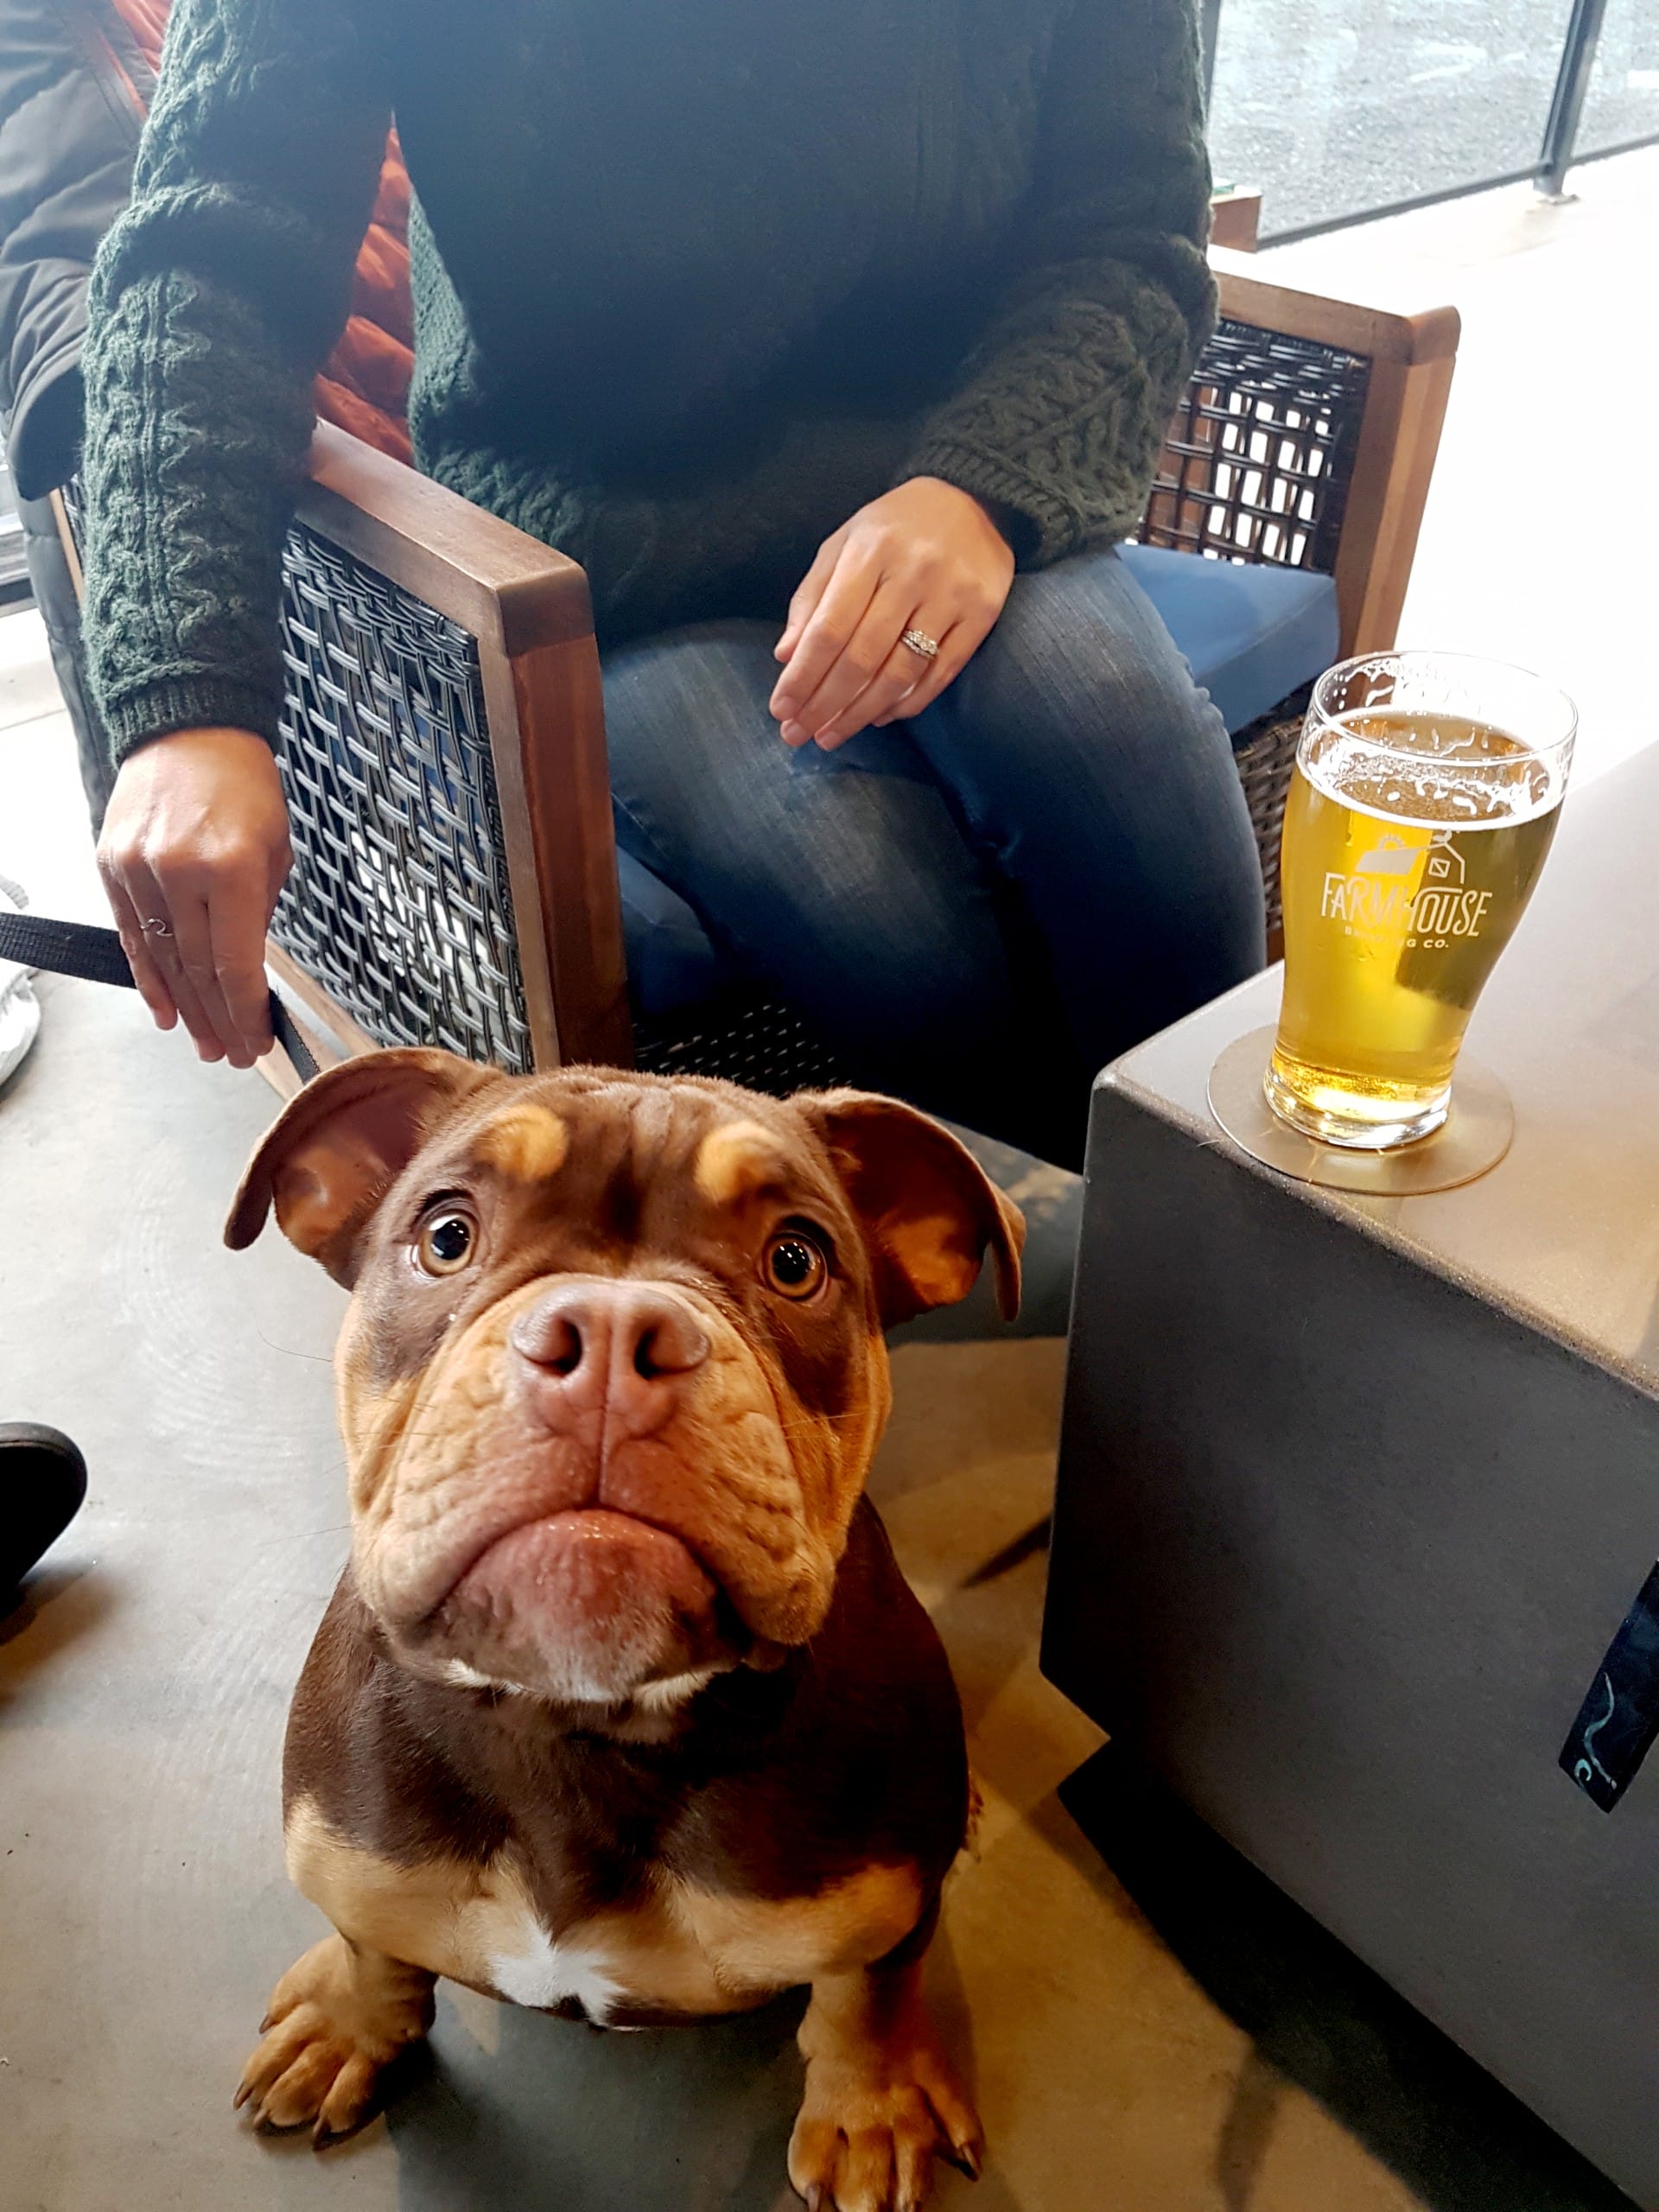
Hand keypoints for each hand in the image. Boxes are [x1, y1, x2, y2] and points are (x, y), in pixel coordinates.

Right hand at [97, 728, 293, 1068]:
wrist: (189, 729)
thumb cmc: (245, 789)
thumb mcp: (277, 851)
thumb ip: (260, 913)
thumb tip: (248, 974)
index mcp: (233, 870)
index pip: (237, 965)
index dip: (246, 1014)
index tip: (257, 1043)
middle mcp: (181, 873)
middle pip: (198, 970)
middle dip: (218, 1020)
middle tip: (231, 1055)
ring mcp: (140, 870)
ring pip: (162, 959)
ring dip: (185, 1008)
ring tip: (203, 1043)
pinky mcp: (112, 865)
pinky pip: (131, 935)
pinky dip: (149, 976)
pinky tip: (165, 1010)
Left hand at [770, 478, 1016, 749]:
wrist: (973, 496)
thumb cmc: (894, 526)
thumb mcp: (844, 544)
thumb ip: (813, 597)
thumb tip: (786, 655)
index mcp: (870, 552)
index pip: (829, 629)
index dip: (803, 675)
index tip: (780, 709)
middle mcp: (912, 573)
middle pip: (861, 657)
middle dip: (825, 704)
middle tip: (798, 735)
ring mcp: (951, 595)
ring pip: (900, 672)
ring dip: (861, 713)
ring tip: (833, 735)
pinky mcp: (982, 614)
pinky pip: (942, 672)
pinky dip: (909, 702)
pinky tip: (881, 717)